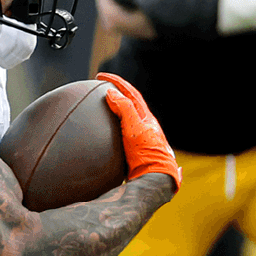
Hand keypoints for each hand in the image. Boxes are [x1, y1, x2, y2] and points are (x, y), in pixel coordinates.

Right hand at [97, 73, 179, 190]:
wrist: (155, 179)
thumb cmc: (147, 154)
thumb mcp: (134, 129)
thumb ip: (124, 109)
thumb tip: (111, 92)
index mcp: (147, 118)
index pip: (131, 93)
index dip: (116, 82)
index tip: (100, 76)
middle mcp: (146, 126)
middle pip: (132, 103)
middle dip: (117, 92)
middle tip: (101, 87)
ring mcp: (142, 139)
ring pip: (129, 118)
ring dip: (117, 108)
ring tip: (103, 106)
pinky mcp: (136, 152)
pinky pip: (123, 133)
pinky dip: (115, 125)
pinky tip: (106, 133)